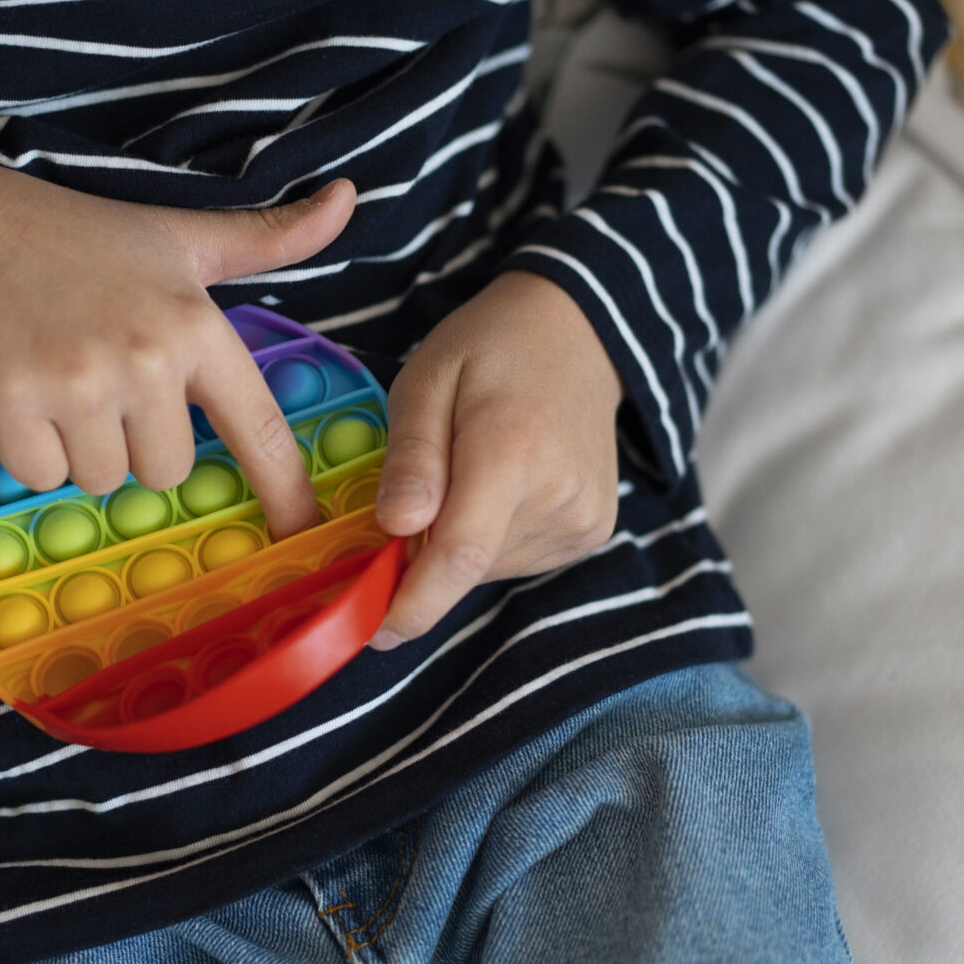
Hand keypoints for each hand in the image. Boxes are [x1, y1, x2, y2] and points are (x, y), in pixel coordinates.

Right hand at [0, 160, 355, 539]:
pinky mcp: (11, 407)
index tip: (300, 534)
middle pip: (166, 469)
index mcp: (196, 325)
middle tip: (103, 383)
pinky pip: (41, 478)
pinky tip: (22, 395)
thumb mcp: (180, 235)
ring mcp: (76, 385)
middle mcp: (145, 359)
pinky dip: (29, 451)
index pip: (259, 428)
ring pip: (102, 479)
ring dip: (81, 448)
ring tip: (60, 381)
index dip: (285, 491)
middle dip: (135, 441)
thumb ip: (266, 237)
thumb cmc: (82, 238)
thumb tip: (348, 200)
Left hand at [370, 271, 624, 648]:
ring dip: (455, 545)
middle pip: (466, 566)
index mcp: (511, 453)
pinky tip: (497, 488)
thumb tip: (395, 529)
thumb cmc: (489, 349)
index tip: (371, 629)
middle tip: (407, 501)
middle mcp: (558, 496)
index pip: (459, 556)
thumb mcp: (426, 380)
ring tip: (464, 473)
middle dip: (420, 557)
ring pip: (487, 569)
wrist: (577, 334)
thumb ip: (411, 457)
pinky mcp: (592, 531)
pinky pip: (516, 560)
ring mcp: (583, 519)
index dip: (411, 604)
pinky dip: (488, 540)